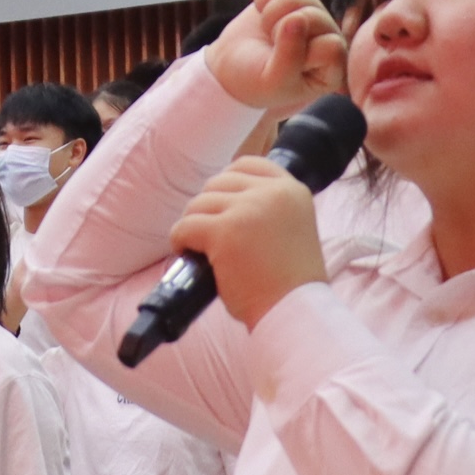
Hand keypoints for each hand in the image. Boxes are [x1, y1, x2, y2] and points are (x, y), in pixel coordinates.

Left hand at [169, 159, 325, 325]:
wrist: (294, 310)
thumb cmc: (291, 283)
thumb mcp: (292, 229)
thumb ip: (269, 210)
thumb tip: (227, 202)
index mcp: (292, 190)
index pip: (249, 164)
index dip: (228, 181)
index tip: (222, 203)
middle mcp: (271, 193)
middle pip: (219, 182)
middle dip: (208, 206)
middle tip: (209, 233)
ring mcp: (246, 210)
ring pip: (198, 203)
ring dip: (193, 224)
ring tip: (198, 246)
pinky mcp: (223, 231)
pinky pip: (185, 226)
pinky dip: (180, 240)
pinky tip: (186, 253)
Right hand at [206, 0, 343, 110]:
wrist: (231, 66)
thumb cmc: (256, 82)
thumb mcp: (275, 81)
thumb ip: (291, 56)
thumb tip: (298, 17)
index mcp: (333, 68)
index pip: (332, 46)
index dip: (304, 51)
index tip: (285, 66)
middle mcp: (329, 39)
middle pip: (314, 16)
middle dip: (283, 30)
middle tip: (272, 47)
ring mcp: (312, 16)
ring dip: (272, 14)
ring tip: (267, 32)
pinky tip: (262, 15)